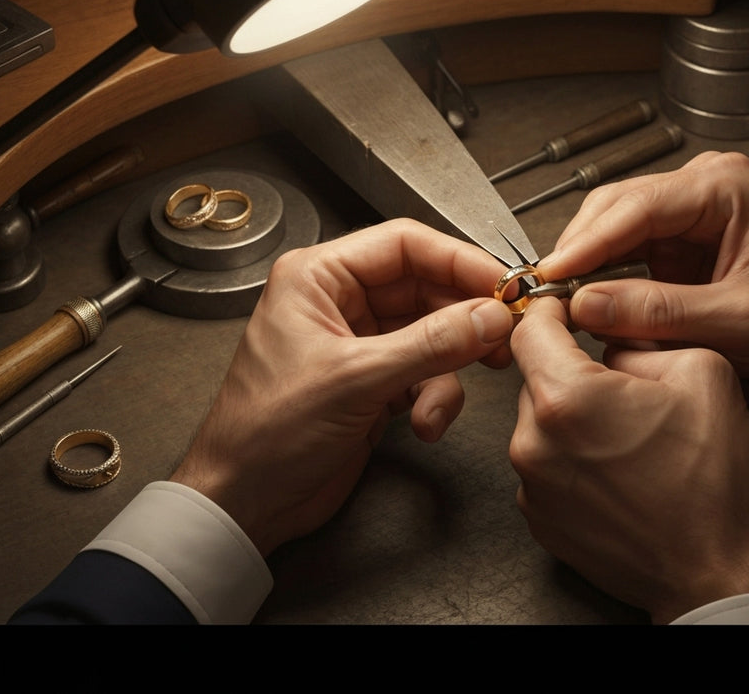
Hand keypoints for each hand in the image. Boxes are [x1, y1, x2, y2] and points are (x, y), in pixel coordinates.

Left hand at [169, 219, 514, 556]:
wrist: (246, 503)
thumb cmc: (265, 434)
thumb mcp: (356, 380)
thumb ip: (431, 344)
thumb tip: (489, 316)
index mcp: (319, 278)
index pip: (405, 246)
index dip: (460, 261)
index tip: (503, 285)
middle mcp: (340, 303)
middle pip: (426, 289)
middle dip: (465, 318)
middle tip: (503, 336)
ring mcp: (360, 344)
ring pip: (433, 335)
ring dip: (448, 370)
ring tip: (444, 400)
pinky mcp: (375, 382)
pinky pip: (426, 374)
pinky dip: (434, 398)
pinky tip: (424, 424)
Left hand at [508, 297, 748, 623]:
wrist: (717, 571)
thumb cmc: (715, 483)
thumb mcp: (703, 372)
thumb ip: (643, 337)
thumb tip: (612, 337)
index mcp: (567, 398)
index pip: (529, 327)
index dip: (552, 309)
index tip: (568, 309)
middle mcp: (534, 443)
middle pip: (535, 378)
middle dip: (572, 372)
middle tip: (625, 389)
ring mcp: (532, 487)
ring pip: (540, 424)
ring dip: (573, 419)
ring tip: (629, 440)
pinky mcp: (540, 520)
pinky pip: (546, 467)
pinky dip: (572, 460)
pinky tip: (617, 472)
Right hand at [535, 151, 748, 393]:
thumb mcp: (739, 323)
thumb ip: (659, 313)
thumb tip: (586, 306)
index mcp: (726, 187)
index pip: (636, 207)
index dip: (585, 244)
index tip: (549, 278)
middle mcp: (704, 189)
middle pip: (615, 210)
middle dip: (578, 253)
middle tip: (543, 294)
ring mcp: (690, 215)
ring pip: (614, 232)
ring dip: (586, 268)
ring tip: (556, 304)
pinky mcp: (681, 246)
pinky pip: (628, 257)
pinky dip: (604, 281)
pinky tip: (585, 306)